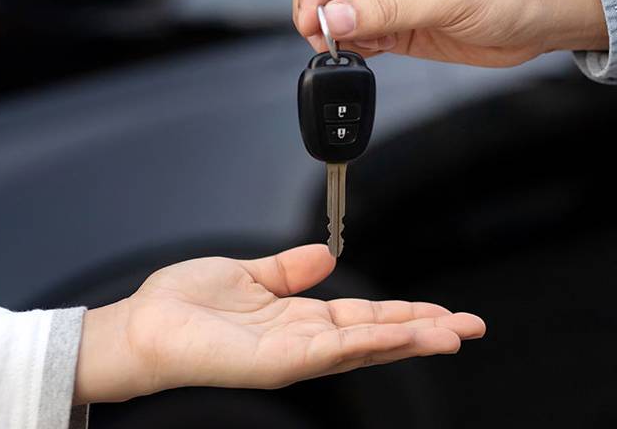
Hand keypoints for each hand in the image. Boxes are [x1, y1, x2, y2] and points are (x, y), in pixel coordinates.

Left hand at [73, 244, 484, 403]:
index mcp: (300, 318)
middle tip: (472, 327)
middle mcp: (304, 340)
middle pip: (378, 335)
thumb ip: (288, 269)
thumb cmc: (184, 304)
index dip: (407, 313)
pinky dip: (367, 342)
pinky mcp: (277, 362)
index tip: (445, 311)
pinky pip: (331, 349)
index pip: (366, 317)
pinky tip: (399, 337)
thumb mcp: (248, 273)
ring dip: (411, 339)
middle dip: (426, 330)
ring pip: (364, 345)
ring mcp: (294, 355)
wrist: (143, 326)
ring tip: (453, 334)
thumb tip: (324, 254)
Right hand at [293, 0, 608, 66]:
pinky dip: (352, 46)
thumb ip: (387, 10)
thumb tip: (335, 18)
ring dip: (334, 30)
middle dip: (319, 7)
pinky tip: (362, 53)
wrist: (544, 18)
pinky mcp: (397, 21)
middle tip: (322, 38)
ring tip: (344, 49)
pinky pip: (358, 32)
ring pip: (338, 7)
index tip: (310, 20)